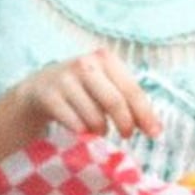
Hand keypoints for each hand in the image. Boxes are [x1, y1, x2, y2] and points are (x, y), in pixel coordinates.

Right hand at [9, 48, 164, 145]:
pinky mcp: (48, 96)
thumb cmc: (82, 89)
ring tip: (100, 129)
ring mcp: (64, 79)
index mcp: (105, 59)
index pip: (132, 90)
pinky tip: (82, 129)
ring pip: (94, 116)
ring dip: (101, 130)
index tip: (155, 133)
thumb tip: (155, 128)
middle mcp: (85, 65)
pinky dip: (83, 133)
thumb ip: (128, 101)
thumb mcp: (105, 85)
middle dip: (125, 124)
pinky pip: (75, 124)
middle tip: (127, 135)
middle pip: (115, 102)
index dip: (145, 114)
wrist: (38, 88)